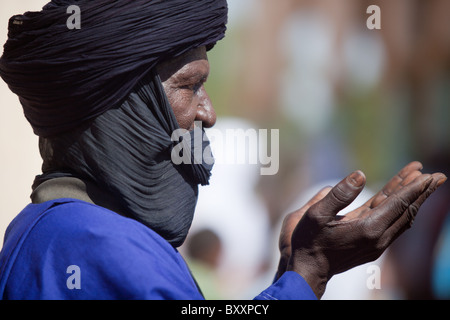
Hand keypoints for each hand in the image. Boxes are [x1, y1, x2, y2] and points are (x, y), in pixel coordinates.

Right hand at [278, 162, 445, 297]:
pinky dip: (401, 209)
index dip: (412, 187)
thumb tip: (360, 175)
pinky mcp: (372, 245)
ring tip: (423, 181)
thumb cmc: (308, 240)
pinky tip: (403, 199)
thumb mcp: (316, 214)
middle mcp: (378, 238)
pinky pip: (393, 224)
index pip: (398, 204)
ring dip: (413, 199)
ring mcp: (377, 244)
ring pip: (402, 218)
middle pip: (407, 211)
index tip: (426, 173)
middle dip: (422, 192)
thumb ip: (339, 194)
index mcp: (367, 229)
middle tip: (439, 175)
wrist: (307, 269)